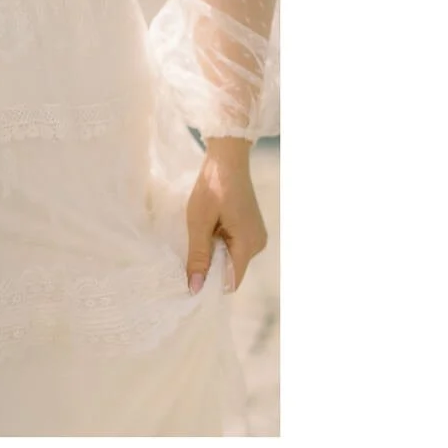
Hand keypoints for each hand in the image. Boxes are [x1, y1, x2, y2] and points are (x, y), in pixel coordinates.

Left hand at [185, 139, 267, 294]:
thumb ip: (198, 256)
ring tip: (200, 236)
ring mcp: (256, 236)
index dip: (210, 285)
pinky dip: (220, 244)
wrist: (228, 160)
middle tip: (189, 253)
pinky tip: (209, 230)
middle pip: (231, 271)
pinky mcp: (252, 229)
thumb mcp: (199, 222)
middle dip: (210, 267)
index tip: (189, 282)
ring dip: (214, 254)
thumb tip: (195, 288)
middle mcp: (257, 244)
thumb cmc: (212, 187)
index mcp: (248, 245)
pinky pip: (234, 247)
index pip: (231, 282)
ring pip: (231, 259)